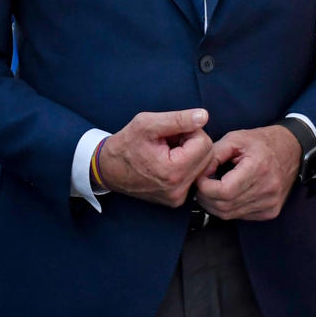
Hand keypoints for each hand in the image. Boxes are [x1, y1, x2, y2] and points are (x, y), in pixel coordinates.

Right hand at [95, 110, 215, 207]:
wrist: (108, 170)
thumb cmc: (125, 145)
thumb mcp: (147, 124)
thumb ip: (178, 119)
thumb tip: (204, 116)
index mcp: (172, 171)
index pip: (204, 142)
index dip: (190, 131)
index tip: (172, 132)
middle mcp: (178, 189)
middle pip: (207, 155)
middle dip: (192, 143)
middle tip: (170, 140)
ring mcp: (178, 197)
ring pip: (203, 166)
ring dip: (190, 154)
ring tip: (167, 151)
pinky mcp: (176, 200)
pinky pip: (194, 176)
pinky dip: (186, 166)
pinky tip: (168, 162)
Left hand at [193, 125, 299, 221]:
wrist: (292, 150)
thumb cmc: (262, 142)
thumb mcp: (235, 139)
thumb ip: (213, 155)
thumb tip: (198, 173)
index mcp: (259, 167)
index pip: (224, 190)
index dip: (205, 187)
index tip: (200, 178)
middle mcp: (267, 189)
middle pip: (225, 206)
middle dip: (205, 197)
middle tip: (200, 185)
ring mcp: (271, 203)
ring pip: (230, 214)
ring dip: (215, 205)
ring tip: (210, 190)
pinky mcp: (271, 211)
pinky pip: (241, 216)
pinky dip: (229, 208)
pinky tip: (227, 196)